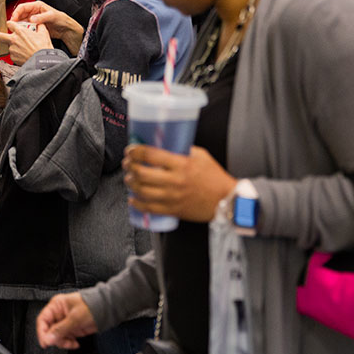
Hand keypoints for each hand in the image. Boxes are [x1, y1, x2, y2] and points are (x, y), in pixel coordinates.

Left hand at [0, 20, 52, 65]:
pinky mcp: (13, 58)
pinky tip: (25, 55)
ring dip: (13, 47)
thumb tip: (39, 25)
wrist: (42, 61)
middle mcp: (13, 39)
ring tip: (24, 50)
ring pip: (9, 46)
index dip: (10, 24)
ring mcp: (12, 49)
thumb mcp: (44, 33)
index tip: (11, 26)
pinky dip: (17, 55)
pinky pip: (13, 55)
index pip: (9, 24)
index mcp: (20, 31)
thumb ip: (40, 27)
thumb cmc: (43, 47)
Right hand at [12, 1, 83, 53]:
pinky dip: (23, 31)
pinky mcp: (34, 27)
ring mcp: (33, 20)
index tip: (13, 19)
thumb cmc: (61, 19)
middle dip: (15, 20)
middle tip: (12, 27)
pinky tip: (22, 34)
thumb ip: (42, 17)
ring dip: (19, 26)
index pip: (23, 7)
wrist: (65, 29)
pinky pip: (26, 28)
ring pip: (22, 22)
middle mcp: (34, 12)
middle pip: (20, 15)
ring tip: (16, 31)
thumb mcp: (52, 16)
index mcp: (37, 6)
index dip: (16, 13)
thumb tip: (32, 19)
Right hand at [36, 293, 96, 349]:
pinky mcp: (71, 329)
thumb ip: (60, 329)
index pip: (42, 320)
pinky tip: (75, 343)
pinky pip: (65, 339)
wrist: (106, 310)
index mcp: (56, 306)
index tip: (45, 343)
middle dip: (54, 338)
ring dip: (63, 342)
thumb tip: (48, 339)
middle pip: (48, 330)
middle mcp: (58, 314)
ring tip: (71, 343)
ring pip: (56, 336)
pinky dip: (69, 343)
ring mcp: (65, 322)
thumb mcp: (75, 318)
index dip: (42, 332)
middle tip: (61, 343)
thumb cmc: (91, 306)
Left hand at [123, 144, 237, 223]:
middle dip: (129, 167)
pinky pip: (149, 208)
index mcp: (182, 164)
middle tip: (127, 163)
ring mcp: (173, 197)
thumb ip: (184, 150)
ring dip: (130, 184)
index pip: (151, 155)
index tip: (130, 150)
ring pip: (142, 191)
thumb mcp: (202, 156)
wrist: (227, 200)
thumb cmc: (215, 177)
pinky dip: (137, 204)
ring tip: (129, 178)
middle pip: (142, 173)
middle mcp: (175, 181)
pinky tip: (133, 199)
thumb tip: (167, 143)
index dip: (135, 151)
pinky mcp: (173, 210)